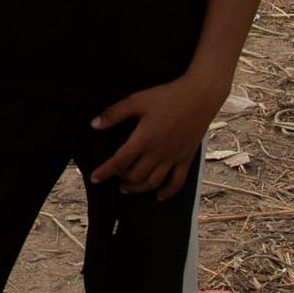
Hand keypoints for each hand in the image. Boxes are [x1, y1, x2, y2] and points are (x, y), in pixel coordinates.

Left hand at [87, 73, 222, 198]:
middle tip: (114, 176)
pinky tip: (159, 196)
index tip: (95, 178)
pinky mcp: (186, 159)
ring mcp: (173, 158)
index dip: (105, 172)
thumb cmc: (167, 96)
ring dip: (138, 189)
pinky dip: (167, 193)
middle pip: (135, 175)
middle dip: (121, 179)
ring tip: (127, 188)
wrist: (199, 96)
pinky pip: (177, 183)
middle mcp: (158, 153)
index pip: (119, 161)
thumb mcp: (137, 100)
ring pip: (153, 183)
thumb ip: (114, 114)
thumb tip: (94, 125)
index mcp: (143, 139)